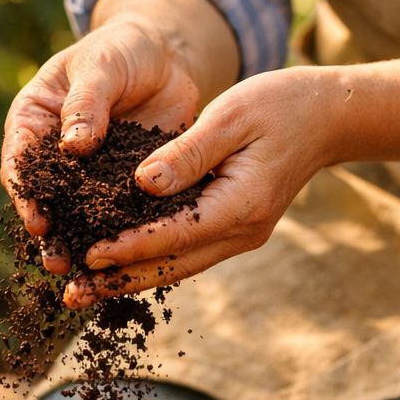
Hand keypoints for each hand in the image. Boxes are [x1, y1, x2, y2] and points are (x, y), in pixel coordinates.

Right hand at [1, 15, 203, 274]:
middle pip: (49, 201)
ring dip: (84, 245)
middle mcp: (57, 155)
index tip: (39, 221)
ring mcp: (91, 175)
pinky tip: (132, 262)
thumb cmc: (121, 50)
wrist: (164, 56)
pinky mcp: (125, 185)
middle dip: (53, 235)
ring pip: (82, 216)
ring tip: (89, 277)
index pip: (23, 164)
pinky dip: (124, 237)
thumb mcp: (101, 67)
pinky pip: (121, 215)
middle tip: (60, 265)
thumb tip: (72, 146)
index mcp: (35, 122)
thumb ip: (86, 104)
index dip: (28, 195)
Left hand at [62, 67, 339, 308]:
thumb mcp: (231, 116)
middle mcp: (243, 231)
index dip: (131, 247)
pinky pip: (188, 253)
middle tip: (72, 294)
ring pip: (179, 266)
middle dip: (121, 280)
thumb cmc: (280, 105)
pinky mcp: (235, 229)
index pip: (177, 234)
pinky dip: (152, 260)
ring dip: (132, 278)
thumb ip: (187, 152)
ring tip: (86, 289)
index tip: (90, 256)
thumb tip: (142, 183)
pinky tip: (118, 266)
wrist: (326, 118)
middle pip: (174, 266)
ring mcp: (242, 235)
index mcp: (243, 204)